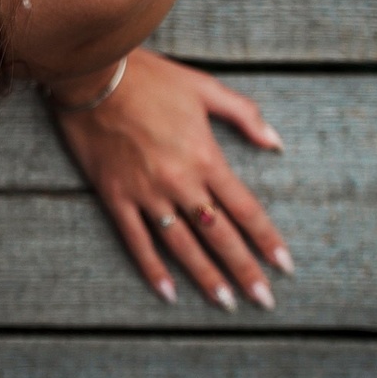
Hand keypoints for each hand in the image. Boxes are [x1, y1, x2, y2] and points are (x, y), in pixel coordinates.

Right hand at [52, 49, 291, 310]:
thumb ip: (244, 115)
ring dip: (206, 276)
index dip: (267, 240)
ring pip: (182, 245)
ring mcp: (146, 193)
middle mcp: (180, 182)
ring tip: (225, 303)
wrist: (92, 74)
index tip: (284, 265)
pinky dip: (152, 268)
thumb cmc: (149, 78)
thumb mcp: (204, 87)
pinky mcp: (115, 195)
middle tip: (264, 300)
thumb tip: (276, 143)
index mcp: (205, 157)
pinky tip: (168, 292)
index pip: (245, 209)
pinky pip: (136, 240)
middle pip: (219, 235)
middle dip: (244, 270)